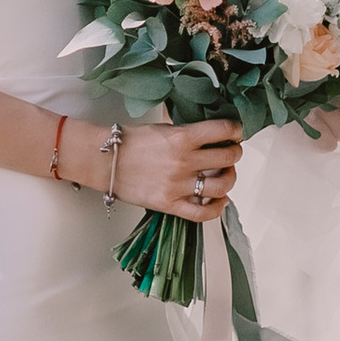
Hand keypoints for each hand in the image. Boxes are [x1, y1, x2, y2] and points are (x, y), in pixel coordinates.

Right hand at [111, 115, 241, 224]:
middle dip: (235, 152)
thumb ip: (188, 131)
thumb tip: (211, 131)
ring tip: (225, 174)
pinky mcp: (169, 205)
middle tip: (231, 151)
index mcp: (181, 137)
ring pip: (222, 185)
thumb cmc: (130, 143)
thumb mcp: (162, 127)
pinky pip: (202, 213)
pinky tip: (219, 199)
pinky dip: (217, 207)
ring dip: (230, 178)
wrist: (104, 162)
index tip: (236, 131)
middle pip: (228, 157)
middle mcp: (183, 162)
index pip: (223, 130)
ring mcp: (177, 186)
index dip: (236, 130)